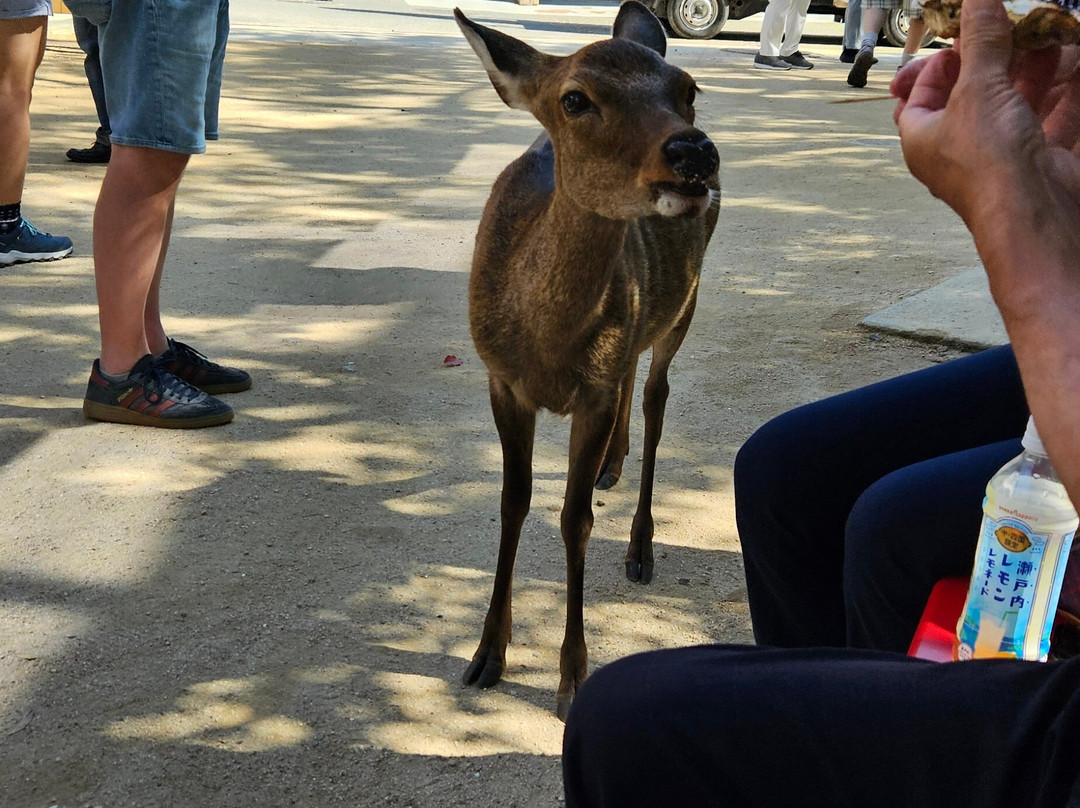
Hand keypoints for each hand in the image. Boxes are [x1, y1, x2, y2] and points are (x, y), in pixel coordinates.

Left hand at [892, 0, 1079, 233]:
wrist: (1033, 215)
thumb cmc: (987, 160)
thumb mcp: (977, 88)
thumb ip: (980, 42)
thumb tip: (978, 1)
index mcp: (923, 138)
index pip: (918, 96)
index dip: (937, 64)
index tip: (961, 37)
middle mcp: (957, 148)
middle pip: (972, 93)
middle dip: (996, 57)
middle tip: (1013, 25)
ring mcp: (1000, 155)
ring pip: (1016, 102)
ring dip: (1033, 67)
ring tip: (1050, 34)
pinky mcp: (1038, 160)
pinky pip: (1051, 117)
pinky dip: (1064, 91)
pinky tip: (1075, 60)